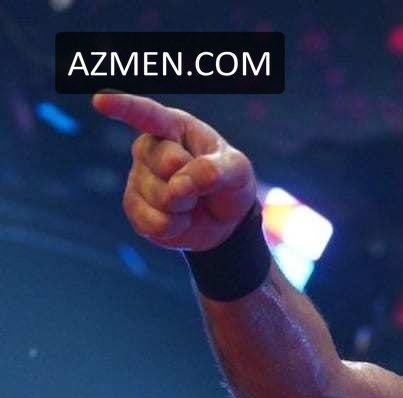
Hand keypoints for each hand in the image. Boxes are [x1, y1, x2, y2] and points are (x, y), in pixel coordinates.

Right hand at [92, 91, 257, 251]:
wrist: (225, 218)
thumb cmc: (228, 181)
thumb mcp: (237, 170)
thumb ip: (214, 170)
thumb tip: (180, 184)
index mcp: (172, 127)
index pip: (146, 114)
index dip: (123, 107)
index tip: (101, 101)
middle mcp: (148, 148)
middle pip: (165, 164)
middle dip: (192, 181)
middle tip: (201, 185)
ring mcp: (138, 178)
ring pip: (162, 197)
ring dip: (186, 207)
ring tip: (192, 201)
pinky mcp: (135, 207)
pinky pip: (153, 222)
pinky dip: (175, 226)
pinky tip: (180, 219)